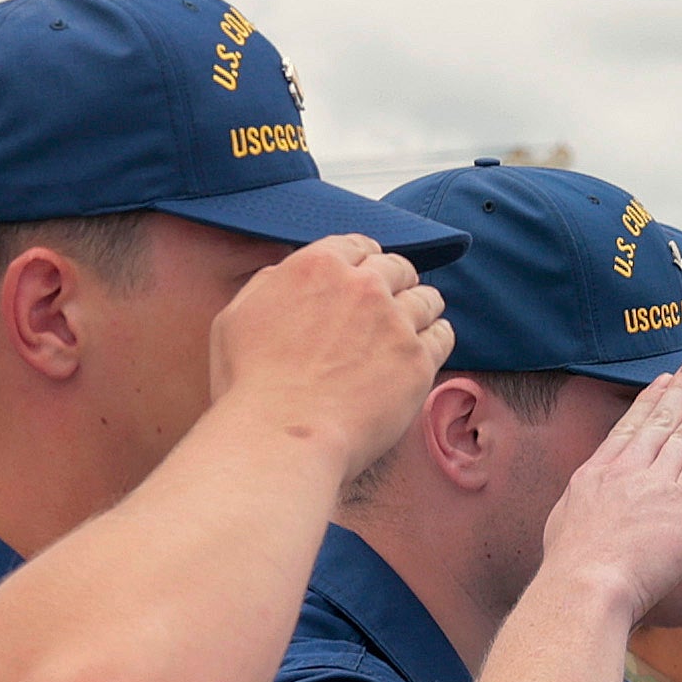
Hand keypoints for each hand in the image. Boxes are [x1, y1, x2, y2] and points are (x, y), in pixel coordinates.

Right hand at [207, 233, 452, 476]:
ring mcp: (395, 322)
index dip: (365, 261)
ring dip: (422, 308)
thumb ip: (271, 285)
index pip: (358, 247)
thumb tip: (287, 273)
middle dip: (396, 283)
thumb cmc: (250, 384)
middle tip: (393, 303)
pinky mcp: (418, 361)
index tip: (369, 276)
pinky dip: (437, 338)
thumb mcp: (239, 315)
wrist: (281, 434)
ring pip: (427, 299)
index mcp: (316, 266)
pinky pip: (443, 336)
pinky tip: (425, 351)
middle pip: (398, 268)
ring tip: (415, 326)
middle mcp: (362, 286)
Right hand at [539, 361, 681, 620]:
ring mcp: (656, 481)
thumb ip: (585, 509)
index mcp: (597, 473)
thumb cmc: (572, 570)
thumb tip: (587, 509)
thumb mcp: (565, 524)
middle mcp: (627, 469)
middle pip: (659, 420)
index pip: (629, 428)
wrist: (587, 582)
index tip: (662, 382)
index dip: (648, 402)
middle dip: (681, 390)